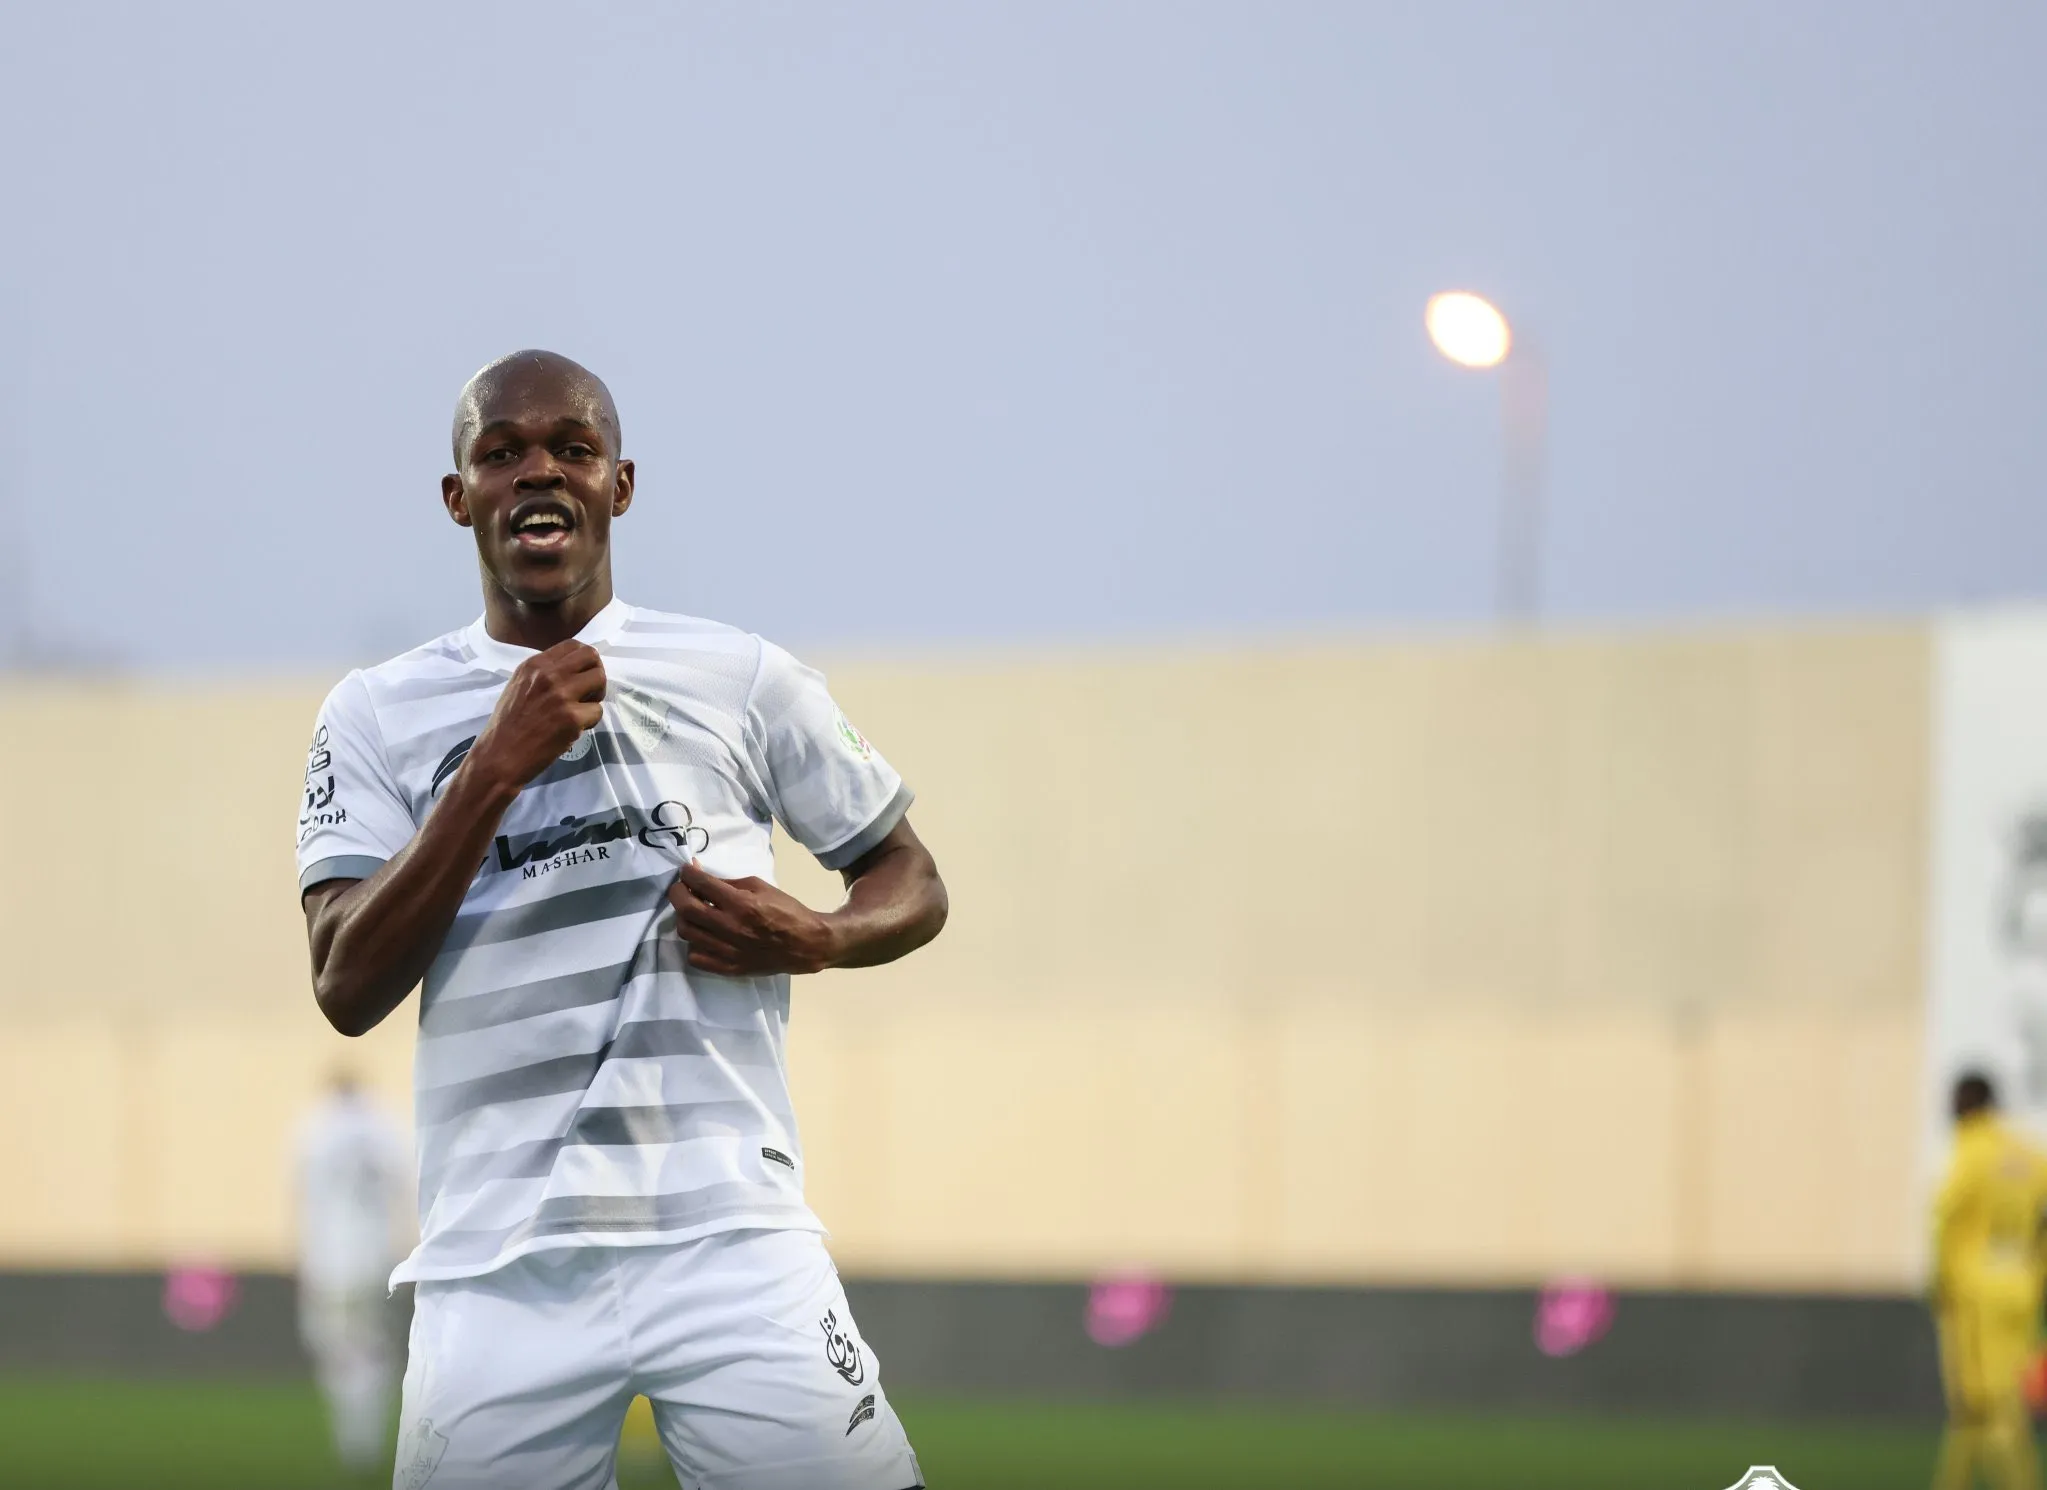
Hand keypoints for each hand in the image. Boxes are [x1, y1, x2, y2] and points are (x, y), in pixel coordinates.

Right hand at [466, 641, 605, 793]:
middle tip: (589, 693)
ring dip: (596, 697)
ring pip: (600, 680)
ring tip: (582, 711)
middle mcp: (548, 674)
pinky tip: (573, 730)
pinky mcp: (571, 718)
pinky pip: (597, 711)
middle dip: (596, 673)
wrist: (499, 757)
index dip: (584, 660)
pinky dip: (590, 722)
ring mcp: (561, 695)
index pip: (573, 645)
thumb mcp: (519, 686)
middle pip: (592, 656)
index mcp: (534, 664)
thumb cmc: (508, 725)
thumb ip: (544, 675)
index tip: (581, 676)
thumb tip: (573, 670)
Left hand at [666, 859, 841, 976]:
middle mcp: (730, 928)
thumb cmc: (786, 910)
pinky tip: (704, 935)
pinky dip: (694, 943)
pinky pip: (695, 957)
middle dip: (677, 892)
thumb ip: (730, 883)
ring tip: (694, 912)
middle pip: (686, 909)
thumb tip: (702, 876)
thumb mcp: (761, 886)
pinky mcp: (728, 968)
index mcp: (741, 904)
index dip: (688, 873)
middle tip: (682, 888)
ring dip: (684, 917)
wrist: (805, 944)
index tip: (687, 871)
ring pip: (686, 933)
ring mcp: (728, 951)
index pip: (701, 884)